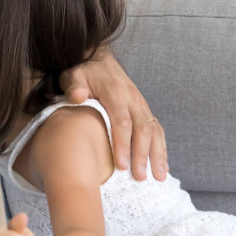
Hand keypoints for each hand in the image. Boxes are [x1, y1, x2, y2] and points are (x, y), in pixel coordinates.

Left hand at [60, 47, 167, 180]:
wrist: (97, 58)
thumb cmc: (82, 72)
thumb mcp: (73, 75)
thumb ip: (74, 85)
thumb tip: (78, 96)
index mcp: (115, 93)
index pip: (122, 121)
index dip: (123, 144)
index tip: (121, 165)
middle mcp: (132, 99)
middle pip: (142, 129)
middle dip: (142, 155)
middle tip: (140, 177)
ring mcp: (141, 104)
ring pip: (155, 131)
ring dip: (158, 155)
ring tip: (159, 178)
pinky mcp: (144, 109)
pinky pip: (157, 130)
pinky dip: (161, 148)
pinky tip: (162, 167)